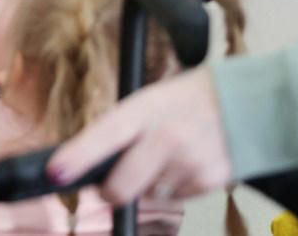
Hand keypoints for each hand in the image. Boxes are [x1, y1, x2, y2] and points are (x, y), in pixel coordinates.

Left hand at [47, 68, 231, 203]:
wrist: (242, 102)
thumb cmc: (183, 101)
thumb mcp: (145, 103)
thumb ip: (118, 131)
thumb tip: (84, 163)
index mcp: (142, 110)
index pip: (103, 136)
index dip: (77, 157)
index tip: (56, 173)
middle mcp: (165, 137)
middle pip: (121, 186)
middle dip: (110, 192)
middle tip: (111, 185)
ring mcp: (189, 161)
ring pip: (148, 195)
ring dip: (148, 185)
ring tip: (164, 156)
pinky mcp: (210, 181)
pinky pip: (175, 197)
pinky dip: (173, 186)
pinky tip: (184, 162)